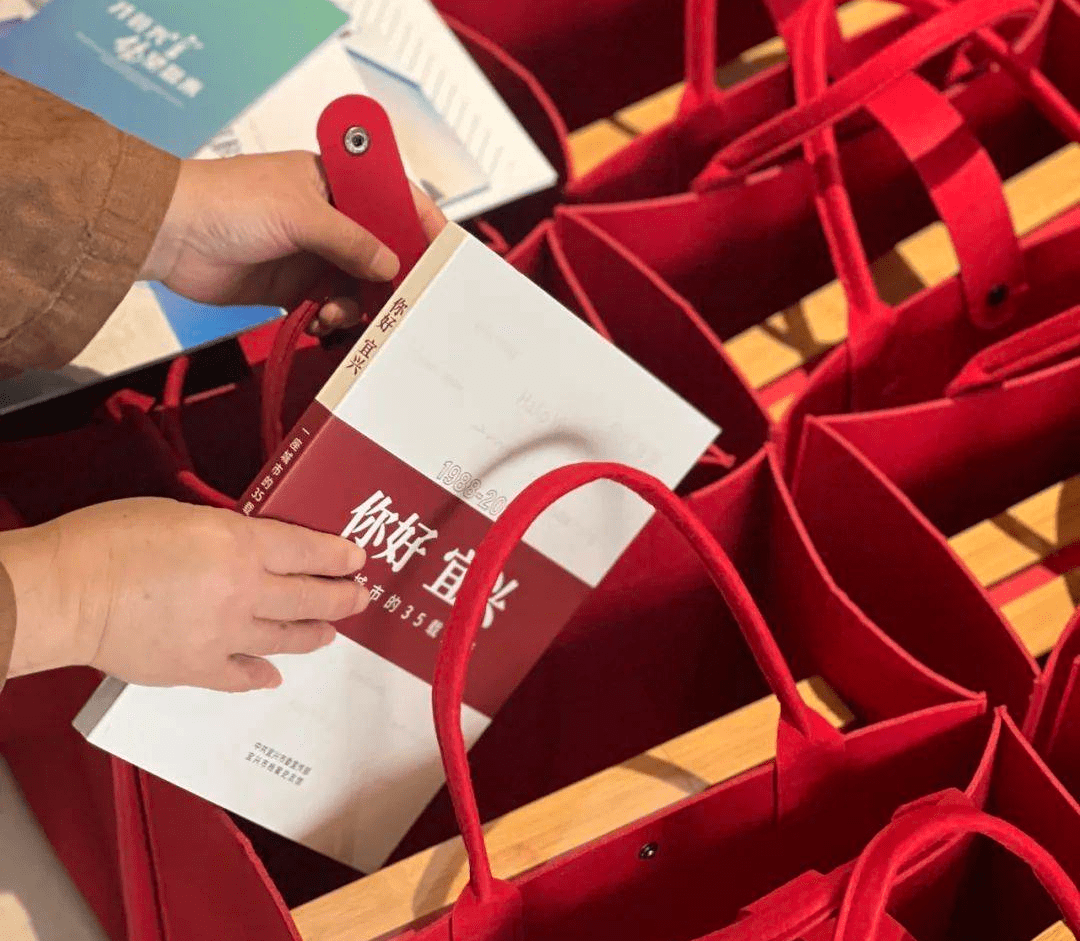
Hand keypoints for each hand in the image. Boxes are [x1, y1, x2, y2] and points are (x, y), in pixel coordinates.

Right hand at [0, 498, 370, 690]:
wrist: (69, 593)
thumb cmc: (113, 538)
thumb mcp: (183, 515)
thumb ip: (227, 536)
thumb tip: (248, 551)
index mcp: (242, 546)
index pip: (308, 552)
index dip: (338, 556)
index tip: (359, 559)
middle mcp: (245, 592)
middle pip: (309, 598)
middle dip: (342, 598)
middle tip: (360, 598)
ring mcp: (224, 636)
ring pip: (285, 639)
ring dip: (313, 635)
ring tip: (329, 633)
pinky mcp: (198, 669)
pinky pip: (241, 676)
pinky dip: (259, 675)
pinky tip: (272, 676)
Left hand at [140, 151, 445, 335]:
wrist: (167, 235)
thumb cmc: (223, 201)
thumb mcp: (299, 214)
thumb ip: (351, 241)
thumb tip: (390, 265)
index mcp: (335, 182)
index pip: (393, 198)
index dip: (421, 223)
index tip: (446, 250)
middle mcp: (329, 217)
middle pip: (382, 250)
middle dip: (393, 277)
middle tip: (404, 300)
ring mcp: (312, 254)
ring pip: (359, 285)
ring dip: (357, 304)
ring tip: (340, 312)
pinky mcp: (294, 287)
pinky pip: (331, 307)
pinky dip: (334, 319)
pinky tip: (321, 322)